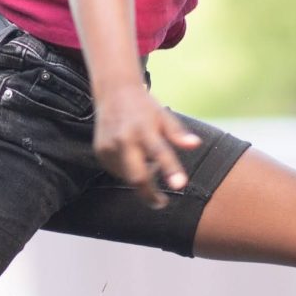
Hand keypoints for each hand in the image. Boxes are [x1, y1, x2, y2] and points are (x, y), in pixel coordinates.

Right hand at [93, 82, 205, 207]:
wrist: (113, 92)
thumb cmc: (144, 107)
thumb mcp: (164, 116)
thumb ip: (178, 133)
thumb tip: (195, 144)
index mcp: (144, 128)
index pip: (160, 151)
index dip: (170, 170)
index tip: (180, 185)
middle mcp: (124, 139)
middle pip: (137, 177)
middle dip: (149, 195)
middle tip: (161, 203)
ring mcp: (109, 146)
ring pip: (127, 176)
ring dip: (140, 177)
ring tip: (146, 159)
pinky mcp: (100, 152)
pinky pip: (117, 171)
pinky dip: (127, 170)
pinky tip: (131, 155)